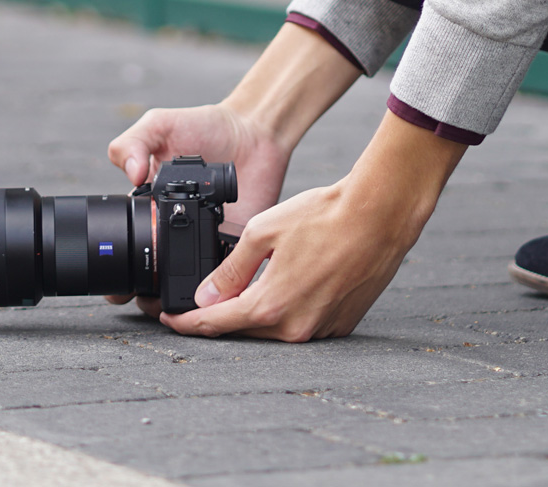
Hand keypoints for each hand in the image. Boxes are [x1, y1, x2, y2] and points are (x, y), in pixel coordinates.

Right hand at [99, 21, 361, 314]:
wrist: (253, 130)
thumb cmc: (204, 127)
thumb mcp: (159, 126)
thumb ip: (134, 142)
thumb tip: (131, 174)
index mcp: (151, 212)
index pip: (127, 252)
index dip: (118, 275)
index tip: (115, 287)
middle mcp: (176, 233)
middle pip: (154, 281)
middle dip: (146, 297)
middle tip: (146, 297)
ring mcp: (206, 243)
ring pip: (190, 288)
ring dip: (180, 299)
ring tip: (177, 300)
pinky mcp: (237, 246)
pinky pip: (228, 278)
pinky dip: (222, 288)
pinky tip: (214, 287)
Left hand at [161, 110, 464, 341]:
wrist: (379, 216)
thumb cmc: (324, 217)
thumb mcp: (264, 233)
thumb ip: (231, 269)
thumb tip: (205, 296)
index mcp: (269, 305)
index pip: (215, 324)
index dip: (186, 322)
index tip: (168, 319)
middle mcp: (294, 328)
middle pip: (244, 330)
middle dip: (219, 318)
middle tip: (200, 304)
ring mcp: (320, 330)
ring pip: (274, 329)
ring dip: (256, 313)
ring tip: (244, 290)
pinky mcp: (340, 325)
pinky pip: (302, 323)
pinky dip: (287, 310)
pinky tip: (287, 286)